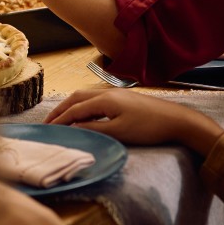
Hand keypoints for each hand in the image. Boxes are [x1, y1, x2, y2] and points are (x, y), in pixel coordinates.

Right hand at [45, 89, 223, 154]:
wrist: (177, 120)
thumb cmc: (149, 127)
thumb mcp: (119, 132)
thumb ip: (94, 128)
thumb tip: (75, 126)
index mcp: (104, 100)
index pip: (74, 109)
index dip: (59, 119)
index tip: (47, 129)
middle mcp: (107, 92)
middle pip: (76, 98)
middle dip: (60, 109)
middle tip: (48, 122)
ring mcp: (115, 93)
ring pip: (85, 96)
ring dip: (71, 106)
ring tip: (61, 118)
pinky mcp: (122, 98)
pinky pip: (95, 98)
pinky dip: (82, 106)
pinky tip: (83, 115)